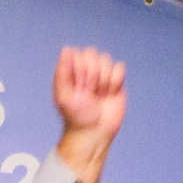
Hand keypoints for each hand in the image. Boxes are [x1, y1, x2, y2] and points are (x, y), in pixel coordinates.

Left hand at [51, 45, 125, 182]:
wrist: (95, 133)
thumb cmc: (76, 117)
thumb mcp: (63, 96)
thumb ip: (62, 72)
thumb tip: (67, 49)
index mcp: (72, 71)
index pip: (79, 54)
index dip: (80, 69)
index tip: (78, 87)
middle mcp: (87, 70)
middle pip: (93, 54)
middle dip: (92, 75)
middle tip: (89, 93)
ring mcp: (102, 75)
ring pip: (107, 59)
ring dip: (103, 79)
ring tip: (99, 96)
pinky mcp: (117, 81)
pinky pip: (120, 67)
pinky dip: (115, 81)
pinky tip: (110, 94)